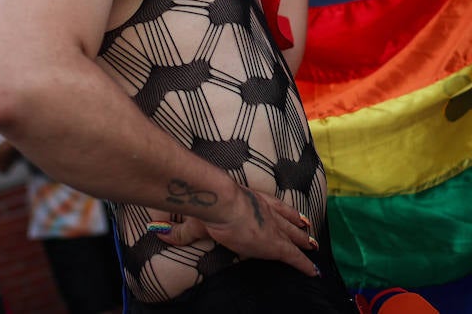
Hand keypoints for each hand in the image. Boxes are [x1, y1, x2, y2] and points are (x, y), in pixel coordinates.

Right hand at [156, 188, 317, 276]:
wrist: (223, 204)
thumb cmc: (213, 206)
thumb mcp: (197, 219)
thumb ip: (180, 230)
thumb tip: (158, 232)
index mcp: (253, 202)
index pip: (274, 207)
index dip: (285, 212)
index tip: (296, 215)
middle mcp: (268, 212)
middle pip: (289, 220)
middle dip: (299, 227)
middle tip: (310, 232)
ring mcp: (274, 228)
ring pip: (295, 236)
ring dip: (304, 242)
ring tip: (314, 246)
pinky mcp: (275, 244)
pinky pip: (295, 257)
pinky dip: (305, 264)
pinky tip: (313, 270)